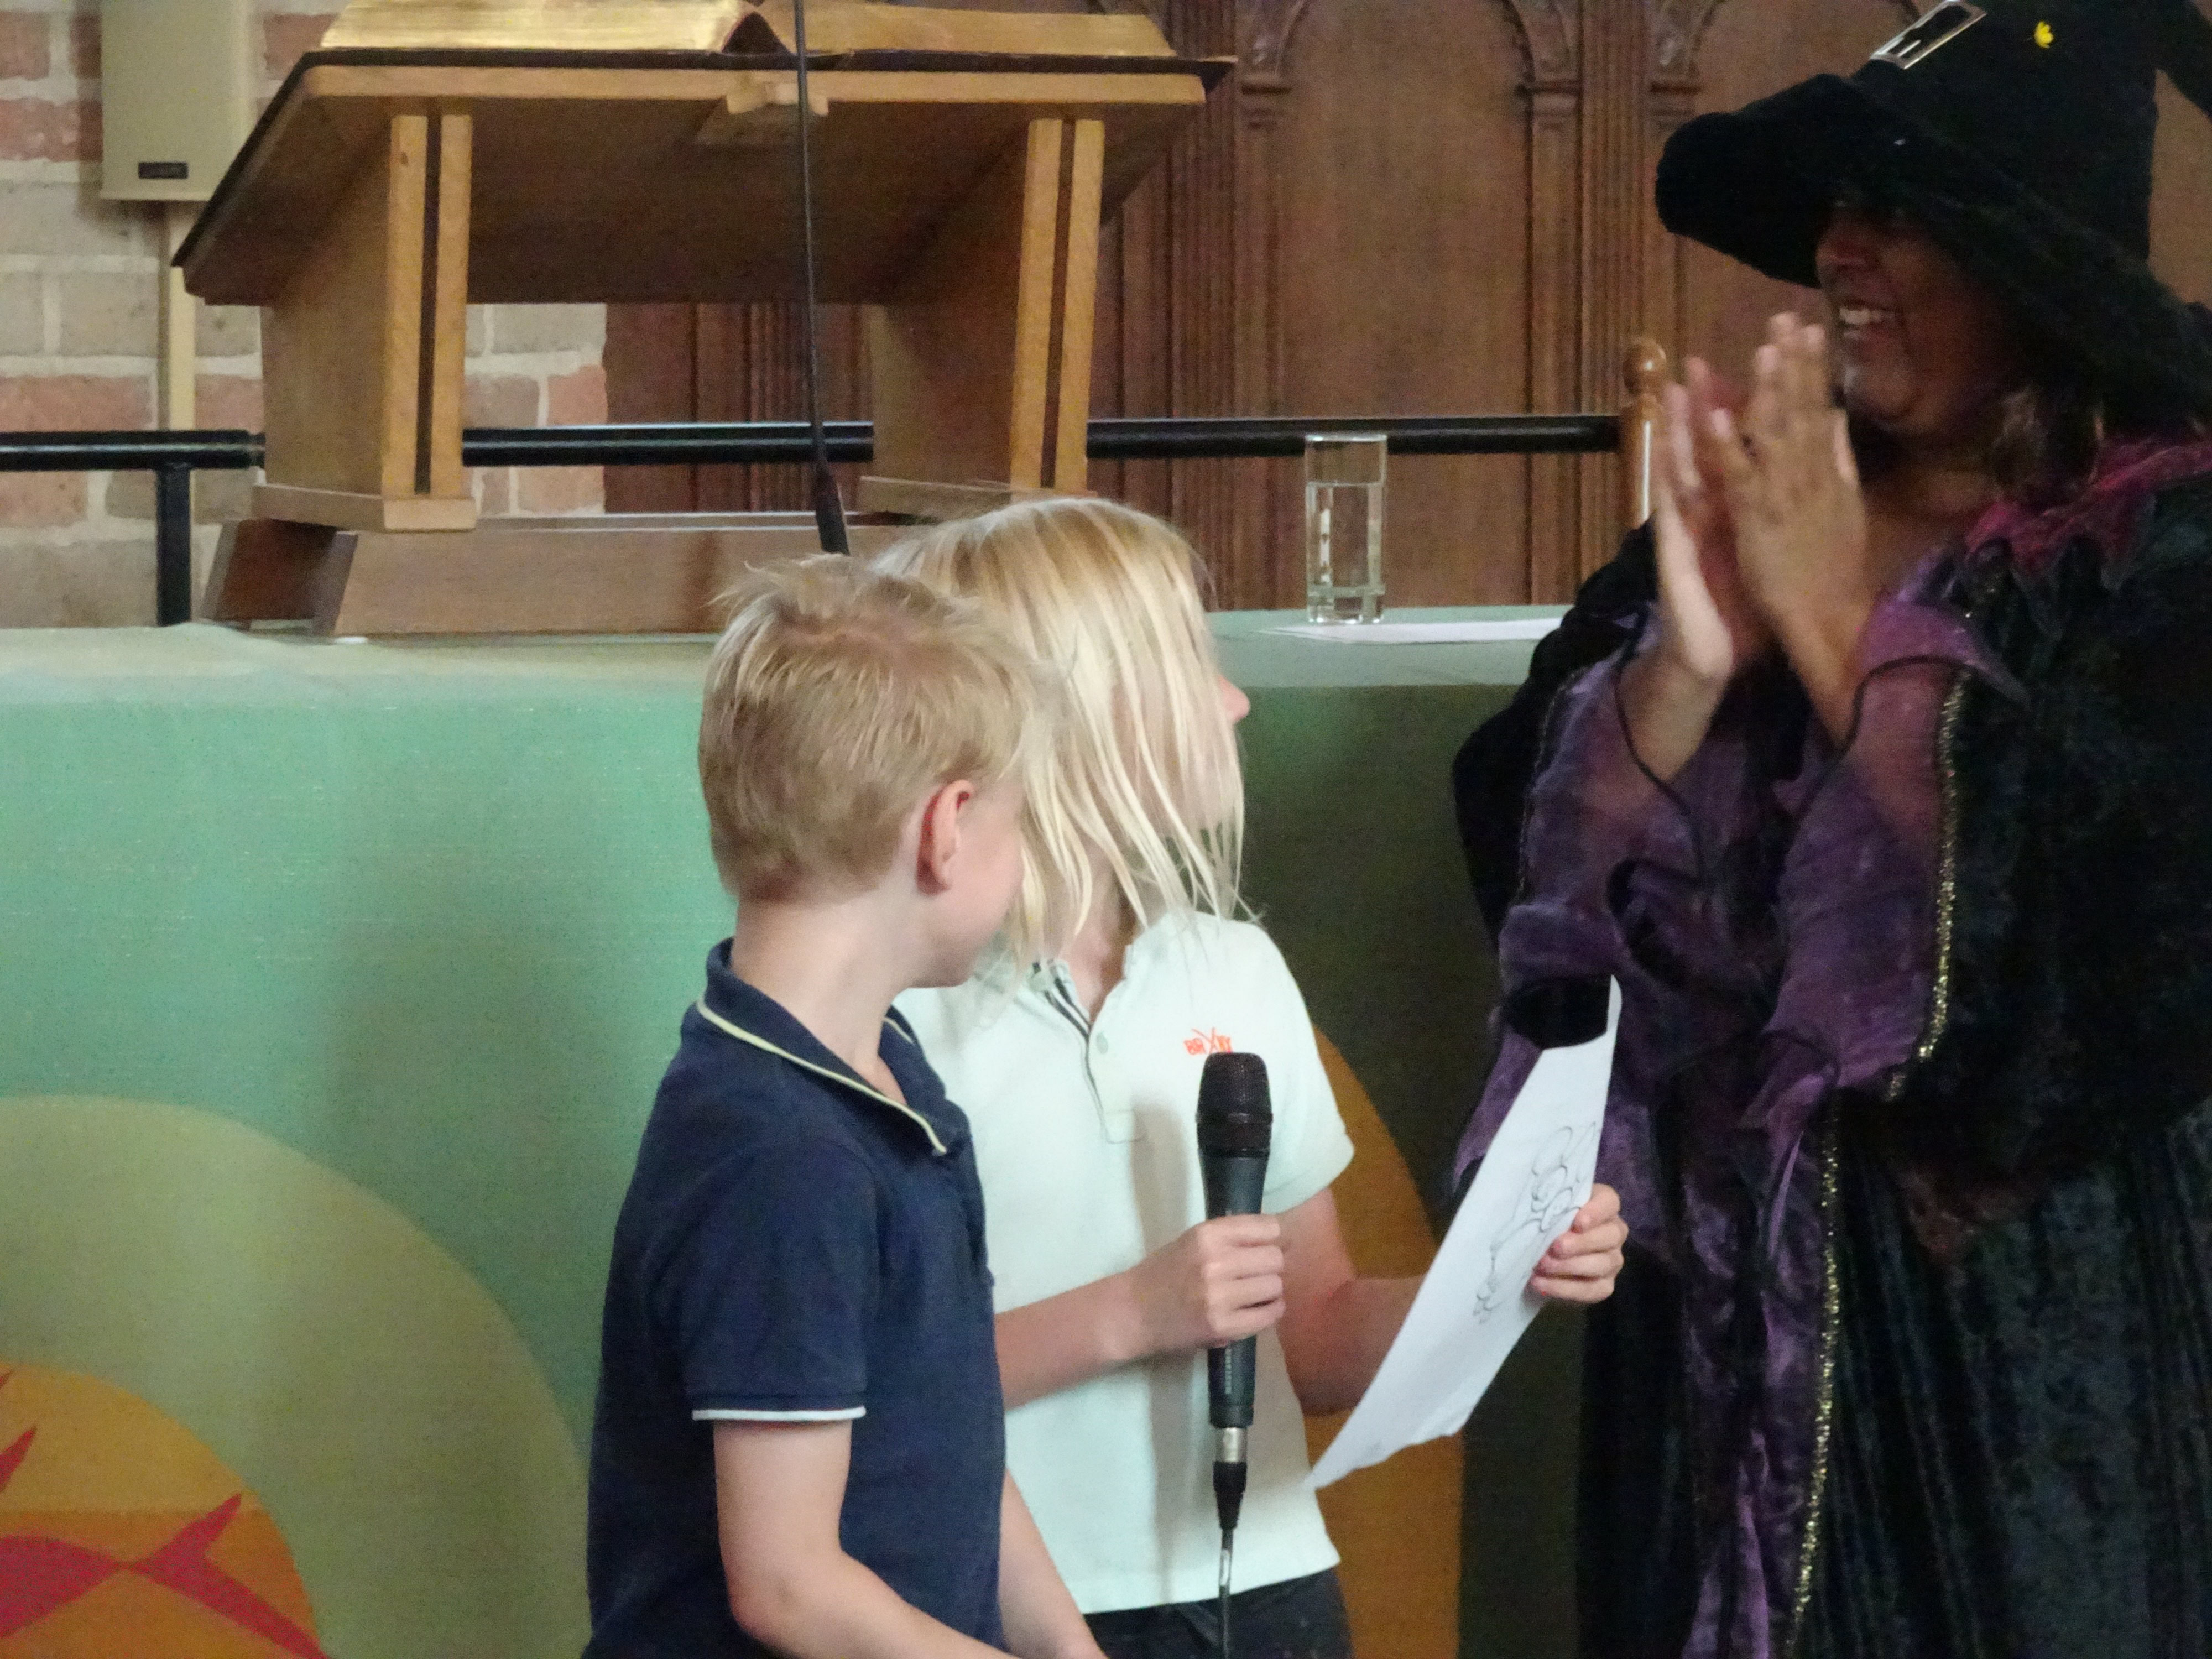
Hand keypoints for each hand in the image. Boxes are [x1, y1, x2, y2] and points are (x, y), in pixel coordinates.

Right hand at [1127, 1215, 1284, 1354]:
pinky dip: (1269, 1312)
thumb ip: (1232, 1237)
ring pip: (1274, 1286)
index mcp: (1207, 1234)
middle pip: (1274, 1259)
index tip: (1269, 1247)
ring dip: (1270, 1291)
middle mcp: (1215, 1262)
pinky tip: (1256, 1310)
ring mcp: (1219, 1297)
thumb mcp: (1193, 1240)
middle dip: (1271, 1266)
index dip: (1274, 1239)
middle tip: (1258, 1274)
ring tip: (1254, 1294)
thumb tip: (1281, 1238)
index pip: (1267, 1228)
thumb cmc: (1164, 1272)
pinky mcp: (1222, 1327)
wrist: (1133, 1312)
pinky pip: (1268, 1315)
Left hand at [1528, 1184, 1627, 1303]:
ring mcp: (1612, 1260)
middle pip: (1611, 1235)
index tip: (1577, 1222)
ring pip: (1603, 1264)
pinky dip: (1565, 1288)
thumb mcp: (1547, 1208)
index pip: (1609, 1202)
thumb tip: (1536, 1210)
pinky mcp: (1604, 1285)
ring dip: (1571, 1266)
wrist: (1543, 1255)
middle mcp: (1614, 1232)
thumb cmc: (1546, 1221)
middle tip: (1555, 1247)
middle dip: (1581, 1243)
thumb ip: (1549, 1205)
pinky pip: (1591, 1290)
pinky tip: (1541, 1283)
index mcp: (1603, 1205)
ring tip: (1543, 1265)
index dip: (1596, 1212)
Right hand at [1654, 360, 1771, 687]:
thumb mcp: (1764, 554)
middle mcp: (1706, 513)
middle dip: (1707, 400)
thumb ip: (1772, 516)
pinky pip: (1670, 503)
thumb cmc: (1741, 611)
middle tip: (1700, 356)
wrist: (1709, 658)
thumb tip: (1791, 488)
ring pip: (1683, 466)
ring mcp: (1685, 529)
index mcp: (1736, 510)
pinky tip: (1664, 440)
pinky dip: (1667, 469)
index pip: (1742, 451)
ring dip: (1680, 424)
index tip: (1757, 367)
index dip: (1749, 408)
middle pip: (1708, 449)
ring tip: (1680, 381)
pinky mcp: (1673, 548)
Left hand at [1703, 315, 1877, 665]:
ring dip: (1767, 392)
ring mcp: (1781, 498)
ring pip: (1773, 437)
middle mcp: (1807, 479)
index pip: (1817, 410)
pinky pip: (1738, 481)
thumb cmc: (1832, 571)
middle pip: (1798, 413)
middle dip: (1791, 364)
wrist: (1827, 621)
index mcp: (1825, 474)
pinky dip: (1728, 448)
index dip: (1812, 368)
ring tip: (1762, 348)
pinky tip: (1717, 416)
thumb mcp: (1845, 507)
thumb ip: (1840, 462)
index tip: (1810, 327)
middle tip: (1785, 316)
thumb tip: (1838, 420)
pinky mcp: (1755, 523)